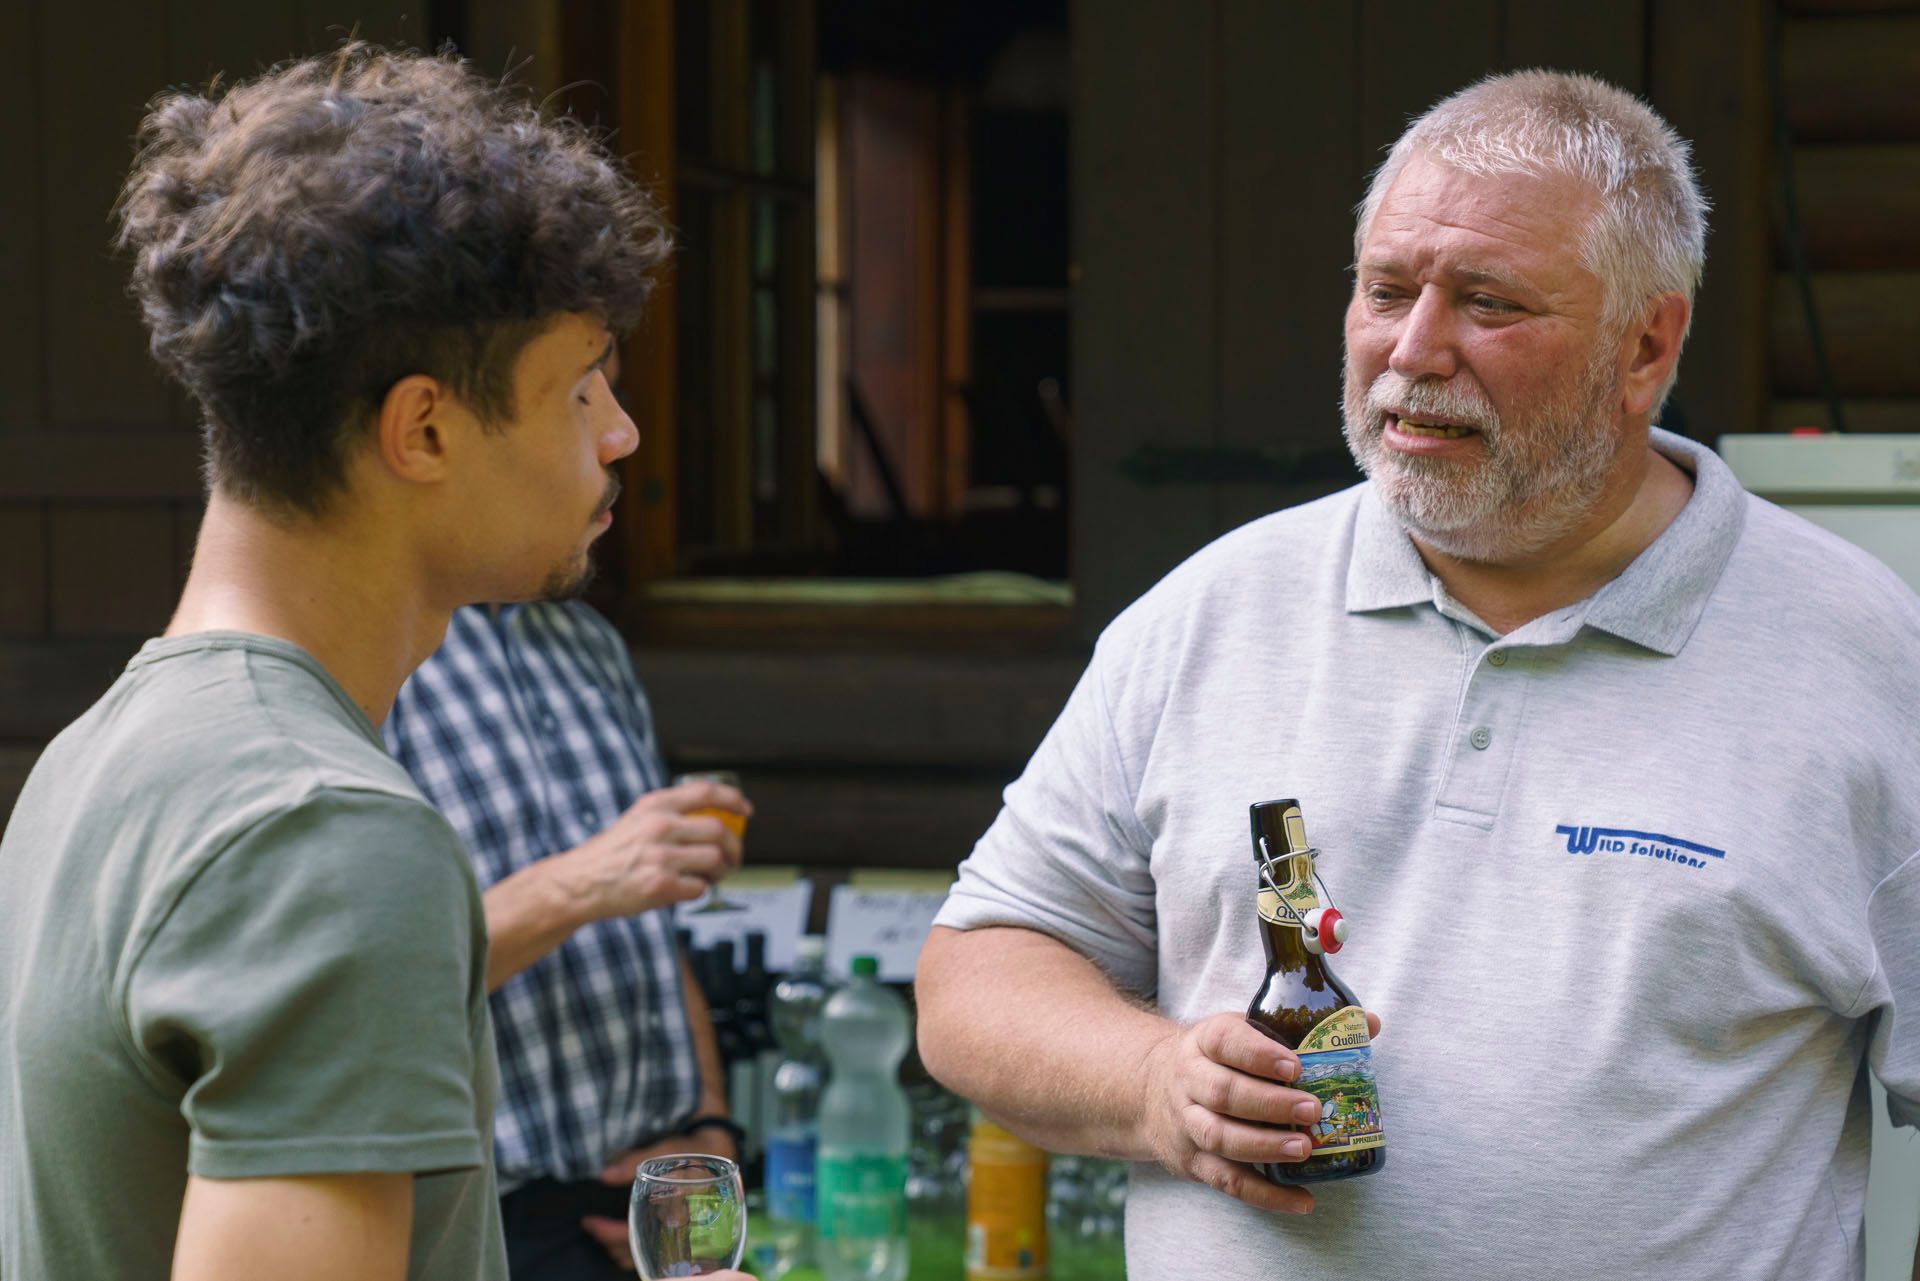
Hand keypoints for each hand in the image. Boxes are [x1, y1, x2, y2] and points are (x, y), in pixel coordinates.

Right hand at [557, 780, 750, 921]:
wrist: (579, 883)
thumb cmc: (611, 854)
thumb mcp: (638, 819)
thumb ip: (672, 815)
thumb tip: (719, 821)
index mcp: (655, 805)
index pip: (706, 792)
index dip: (734, 800)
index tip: (746, 810)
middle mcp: (659, 826)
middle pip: (720, 831)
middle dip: (734, 848)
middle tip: (733, 858)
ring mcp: (661, 856)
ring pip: (715, 860)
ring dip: (720, 872)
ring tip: (710, 876)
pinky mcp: (661, 885)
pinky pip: (700, 887)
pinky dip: (699, 890)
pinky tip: (686, 889)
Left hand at [582, 1129, 742, 1270]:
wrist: (721, 1152)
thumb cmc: (694, 1151)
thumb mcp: (668, 1150)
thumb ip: (636, 1163)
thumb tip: (605, 1175)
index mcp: (676, 1213)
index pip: (632, 1235)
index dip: (606, 1233)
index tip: (588, 1222)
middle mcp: (680, 1230)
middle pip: (635, 1251)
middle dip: (609, 1242)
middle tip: (591, 1227)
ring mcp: (684, 1236)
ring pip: (645, 1256)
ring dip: (621, 1248)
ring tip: (604, 1234)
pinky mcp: (685, 1235)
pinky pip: (656, 1253)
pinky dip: (637, 1248)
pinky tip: (627, 1236)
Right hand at [1135, 1009, 1382, 1214]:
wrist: (1150, 1089)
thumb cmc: (1217, 1059)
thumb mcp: (1242, 1031)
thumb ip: (1299, 1030)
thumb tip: (1369, 1024)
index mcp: (1204, 1041)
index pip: (1225, 1041)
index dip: (1259, 1054)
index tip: (1294, 1065)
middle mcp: (1189, 1080)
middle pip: (1223, 1093)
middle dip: (1269, 1104)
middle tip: (1312, 1109)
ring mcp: (1187, 1123)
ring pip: (1220, 1138)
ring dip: (1265, 1146)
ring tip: (1305, 1148)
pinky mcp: (1193, 1161)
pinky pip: (1227, 1182)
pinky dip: (1265, 1196)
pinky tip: (1302, 1200)